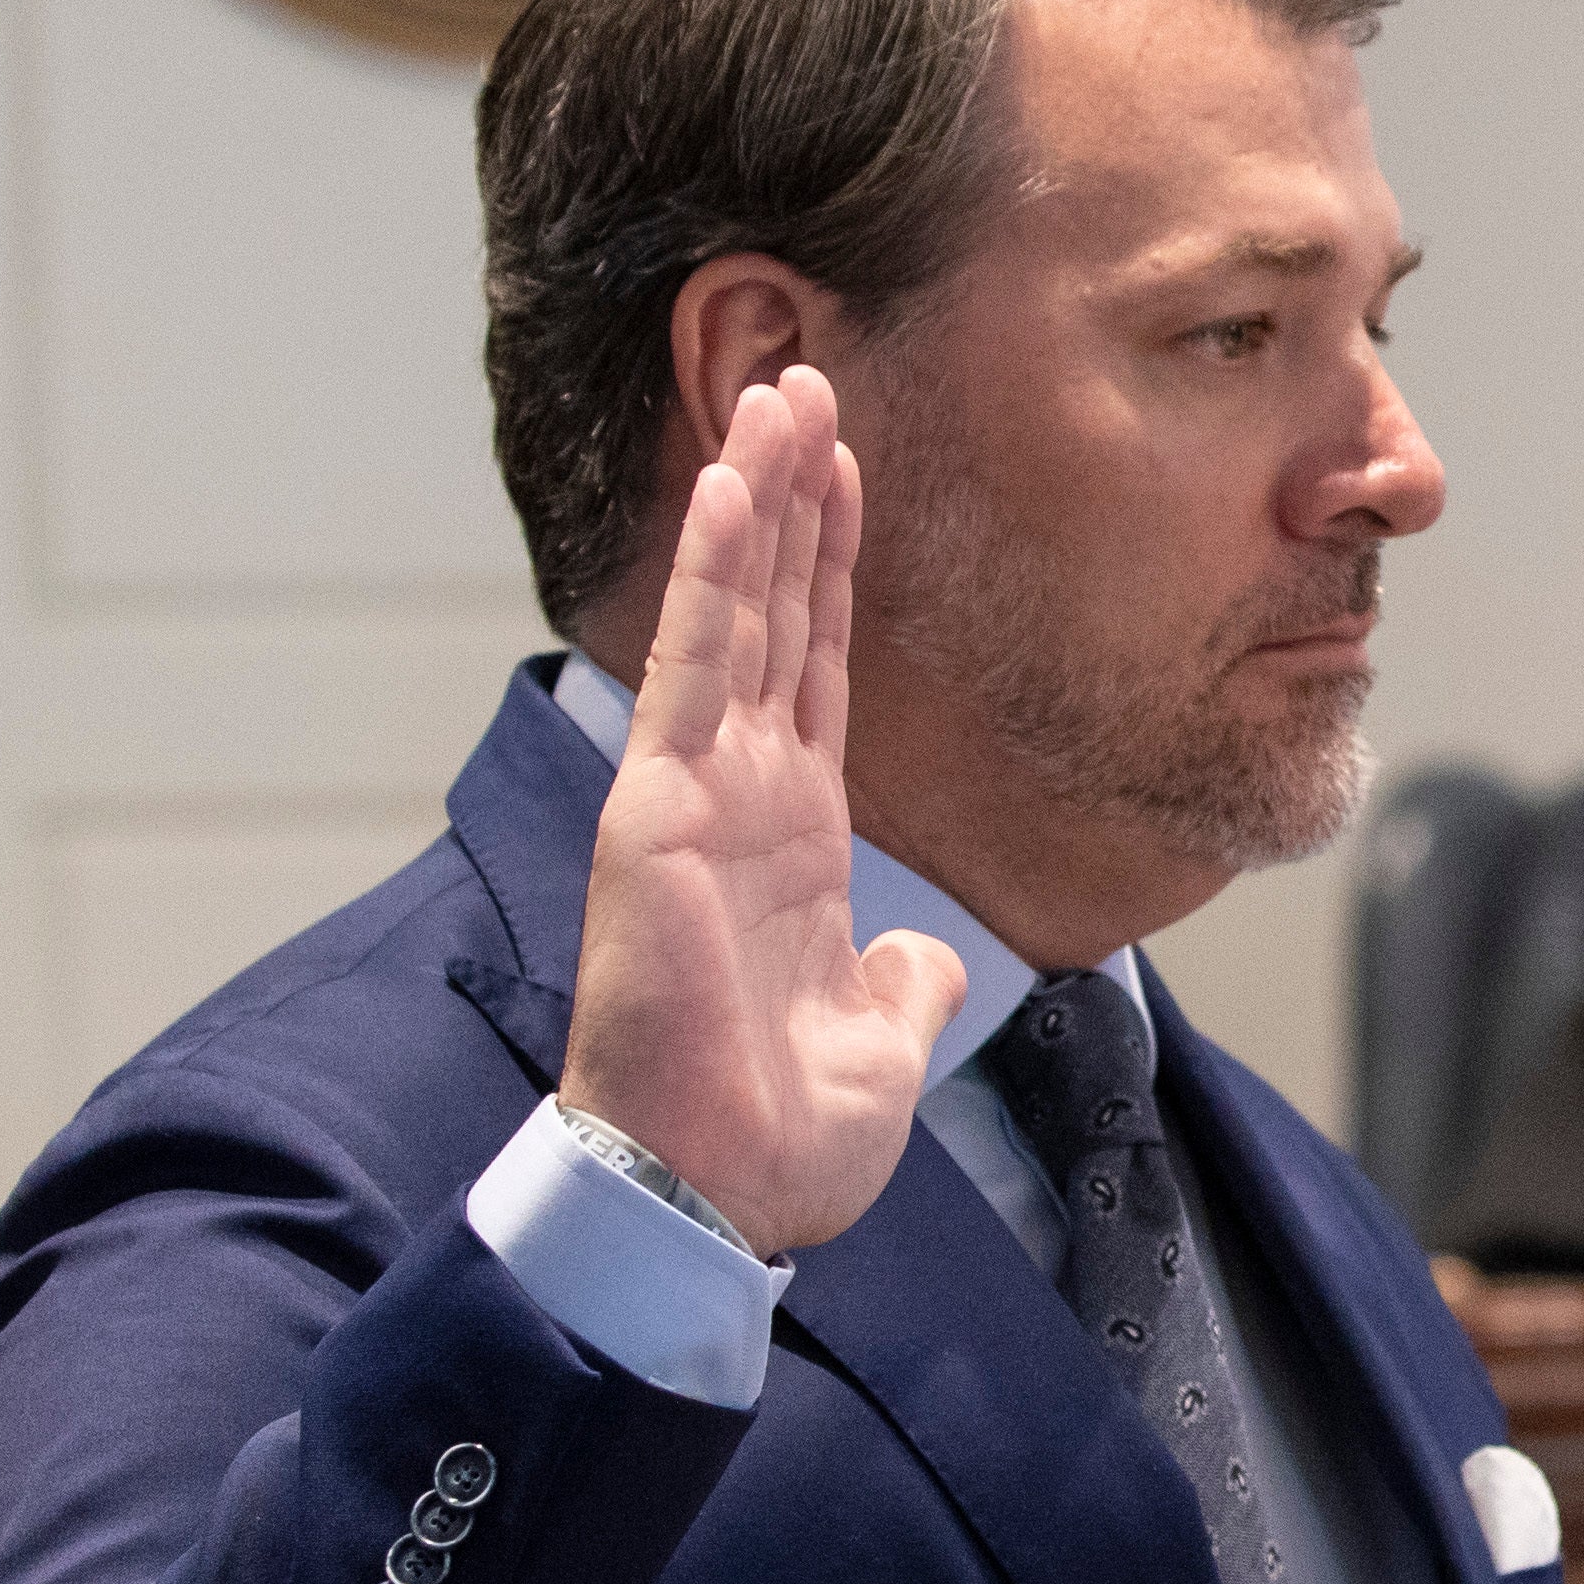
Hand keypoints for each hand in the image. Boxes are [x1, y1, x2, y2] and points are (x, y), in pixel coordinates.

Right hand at [559, 368, 964, 1255]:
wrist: (711, 1202)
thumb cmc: (772, 1147)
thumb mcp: (879, 1050)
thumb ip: (903, 991)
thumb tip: (925, 968)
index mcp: (791, 843)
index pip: (815, 672)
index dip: (831, 571)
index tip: (848, 472)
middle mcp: (736, 801)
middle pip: (771, 614)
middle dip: (795, 498)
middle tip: (811, 381)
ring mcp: (693, 798)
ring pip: (733, 615)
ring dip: (760, 500)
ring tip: (786, 390)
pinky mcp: (658, 815)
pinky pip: (695, 674)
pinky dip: (714, 578)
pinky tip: (736, 489)